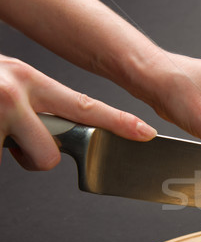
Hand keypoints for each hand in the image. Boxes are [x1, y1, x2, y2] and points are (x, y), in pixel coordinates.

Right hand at [0, 54, 156, 169]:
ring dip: (12, 155)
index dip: (118, 122)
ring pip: (27, 162)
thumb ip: (37, 100)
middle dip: (39, 157)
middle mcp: (16, 95)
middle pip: (53, 153)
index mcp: (29, 79)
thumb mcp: (8, 80)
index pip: (83, 106)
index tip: (146, 133)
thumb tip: (54, 124)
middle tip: (18, 142)